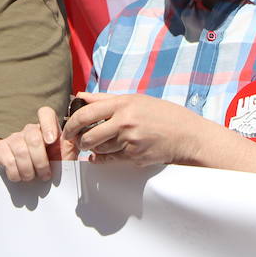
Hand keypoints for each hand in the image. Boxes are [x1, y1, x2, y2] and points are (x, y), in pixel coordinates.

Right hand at [0, 106, 76, 181]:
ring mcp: (13, 138)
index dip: (48, 124)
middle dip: (41, 161)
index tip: (51, 141)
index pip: (45, 113)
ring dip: (29, 170)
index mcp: (46, 130)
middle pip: (33, 137)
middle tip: (45, 175)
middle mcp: (28, 130)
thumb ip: (70, 150)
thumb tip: (75, 140)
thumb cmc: (47, 168)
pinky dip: (16, 173)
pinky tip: (19, 177)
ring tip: (32, 178)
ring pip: (21, 150)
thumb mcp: (62, 160)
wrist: (24, 180)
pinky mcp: (0, 149)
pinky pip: (8, 160)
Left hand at [63, 92, 204, 167]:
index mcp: (123, 104)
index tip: (68, 129)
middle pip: (88, 136)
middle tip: (79, 141)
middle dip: (80, 142)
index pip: (86, 113)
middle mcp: (125, 122)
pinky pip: (111, 160)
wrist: (187, 135)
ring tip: (99, 145)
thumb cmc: (162, 115)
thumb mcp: (135, 100)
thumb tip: (80, 96)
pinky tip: (105, 155)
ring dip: (94, 150)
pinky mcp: (135, 157)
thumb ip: (105, 99)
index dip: (72, 124)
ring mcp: (130, 141)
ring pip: (99, 149)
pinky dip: (105, 158)